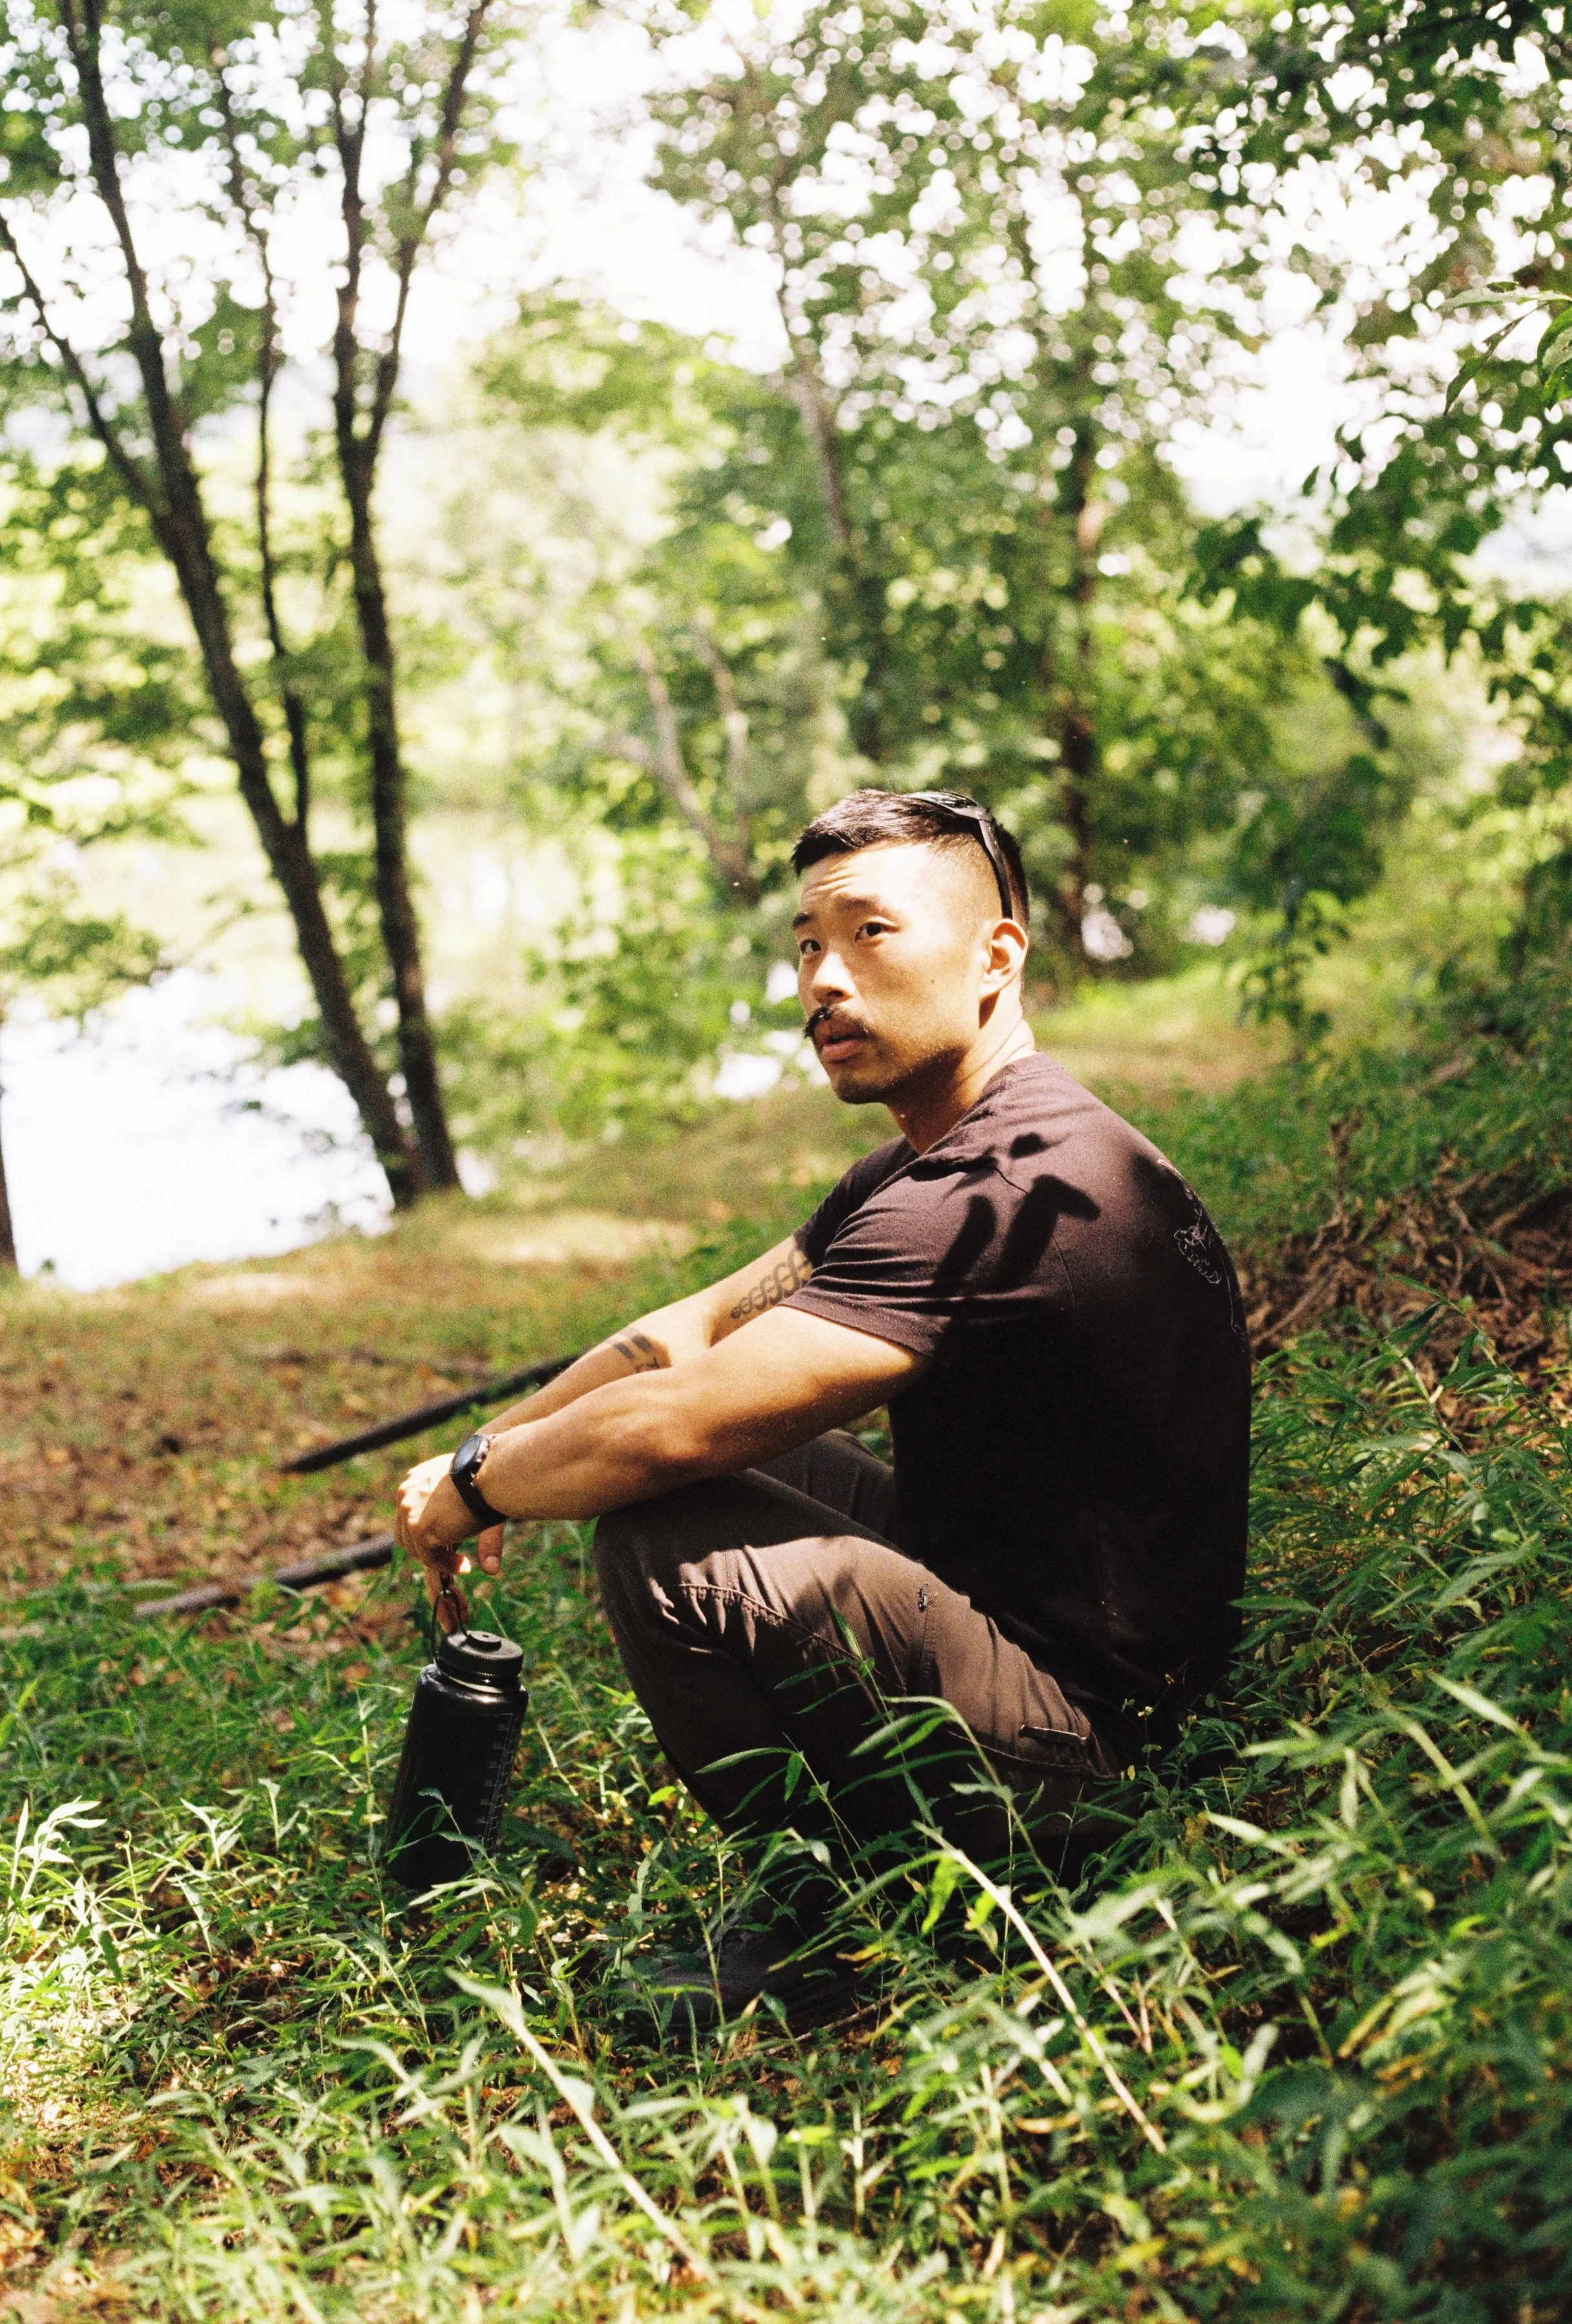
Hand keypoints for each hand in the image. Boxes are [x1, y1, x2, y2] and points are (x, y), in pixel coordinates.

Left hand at [394, 1453, 502, 1632]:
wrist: (490, 1467)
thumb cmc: (494, 1481)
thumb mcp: (483, 1512)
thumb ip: (483, 1541)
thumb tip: (490, 1570)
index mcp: (418, 1483)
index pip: (414, 1519)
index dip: (430, 1546)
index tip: (446, 1563)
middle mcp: (407, 1494)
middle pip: (411, 1540)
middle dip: (432, 1567)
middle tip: (450, 1601)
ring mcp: (409, 1510)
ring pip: (418, 1551)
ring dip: (442, 1567)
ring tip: (465, 1570)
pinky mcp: (418, 1527)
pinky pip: (429, 1557)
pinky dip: (447, 1566)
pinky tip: (465, 1566)